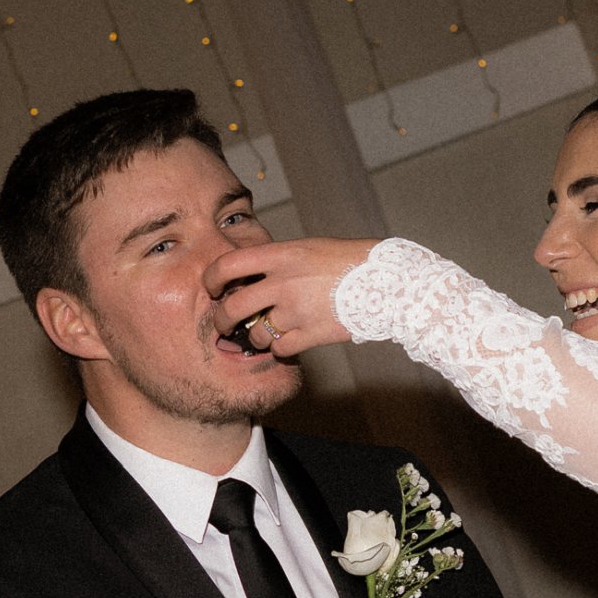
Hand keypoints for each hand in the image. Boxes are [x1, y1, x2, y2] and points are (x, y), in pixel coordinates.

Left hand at [204, 237, 378, 355]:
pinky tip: (289, 342)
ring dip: (256, 337)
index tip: (211, 288)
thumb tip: (252, 274)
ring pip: (256, 333)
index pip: (228, 265)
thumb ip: (280, 261)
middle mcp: (284, 282)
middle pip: (233, 306)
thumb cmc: (350, 261)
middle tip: (223, 324)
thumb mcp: (310, 248)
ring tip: (267, 333)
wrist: (386, 281)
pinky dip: (280, 349)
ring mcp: (297, 310)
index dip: (211, 278)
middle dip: (221, 320)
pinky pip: (281, 349)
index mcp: (282, 255)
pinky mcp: (311, 334)